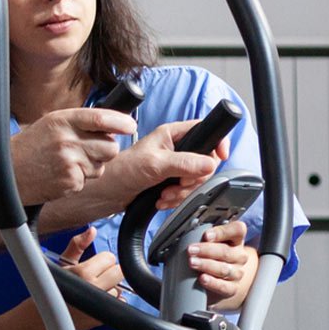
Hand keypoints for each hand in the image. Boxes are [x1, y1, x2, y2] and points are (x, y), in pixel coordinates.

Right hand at [10, 108, 133, 204]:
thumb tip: (111, 126)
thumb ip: (79, 123)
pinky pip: (88, 180)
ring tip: (68, 163)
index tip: (130, 126)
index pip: (101, 118)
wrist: (6, 174)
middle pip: (110, 146)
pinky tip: (61, 175)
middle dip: (105, 149)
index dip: (121, 122)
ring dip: (91, 166)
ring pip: (102, 165)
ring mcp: (69, 162)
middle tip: (88, 150)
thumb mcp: (50, 124)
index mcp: (62, 120)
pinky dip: (79, 179)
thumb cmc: (27, 149)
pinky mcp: (70, 181)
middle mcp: (67, 140)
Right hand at [54, 227, 123, 329]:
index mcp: (84, 273)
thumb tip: (91, 230)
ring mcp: (99, 305)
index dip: (102, 260)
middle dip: (110, 272)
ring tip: (95, 290)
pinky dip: (112, 302)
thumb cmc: (50, 287)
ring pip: (119, 289)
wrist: (42, 315)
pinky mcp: (103, 318)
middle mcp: (94, 289)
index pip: (110, 258)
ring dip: (111, 288)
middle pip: (119, 272)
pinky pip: (119, 304)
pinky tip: (98, 301)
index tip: (93, 266)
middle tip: (96, 276)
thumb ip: (77, 245)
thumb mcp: (62, 263)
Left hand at [90, 119, 225, 211]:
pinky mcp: (171, 181)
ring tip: (165, 194)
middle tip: (179, 183)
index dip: (217, 142)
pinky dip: (177, 198)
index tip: (221, 157)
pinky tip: (162, 199)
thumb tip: (210, 164)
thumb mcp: (155, 164)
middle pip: (206, 161)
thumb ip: (184, 163)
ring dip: (183, 192)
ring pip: (197, 179)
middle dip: (194, 178)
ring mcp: (175, 165)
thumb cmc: (122, 170)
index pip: (206, 130)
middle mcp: (176, 148)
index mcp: (173, 134)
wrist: (108, 192)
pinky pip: (187, 191)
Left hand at [190, 220, 257, 308]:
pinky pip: (224, 286)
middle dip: (206, 250)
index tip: (206, 235)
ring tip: (192, 263)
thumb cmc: (207, 256)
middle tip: (191, 250)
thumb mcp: (206, 243)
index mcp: (235, 239)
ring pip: (224, 269)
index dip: (222, 232)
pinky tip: (202, 278)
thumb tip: (182, 236)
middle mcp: (239, 255)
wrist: (214, 280)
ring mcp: (237, 272)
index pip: (237, 230)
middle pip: (226, 251)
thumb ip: (199, 237)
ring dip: (206, 265)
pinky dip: (213, 282)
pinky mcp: (233, 288)